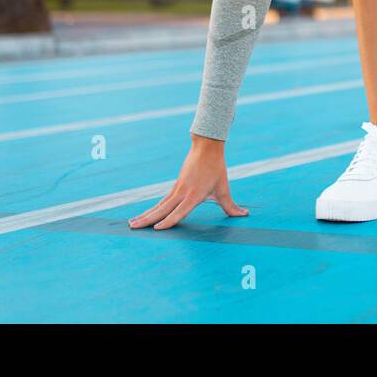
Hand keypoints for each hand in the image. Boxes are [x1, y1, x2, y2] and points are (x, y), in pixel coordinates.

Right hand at [128, 136, 248, 229]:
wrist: (206, 148)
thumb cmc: (216, 168)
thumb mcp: (224, 188)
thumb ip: (231, 205)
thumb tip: (245, 214)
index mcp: (194, 195)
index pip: (180, 211)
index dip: (169, 221)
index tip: (158, 229)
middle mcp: (182, 193)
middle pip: (162, 209)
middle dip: (147, 220)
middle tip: (132, 227)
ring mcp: (177, 190)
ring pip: (159, 206)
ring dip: (145, 215)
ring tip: (132, 223)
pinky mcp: (175, 187)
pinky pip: (162, 201)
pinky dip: (153, 209)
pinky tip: (145, 215)